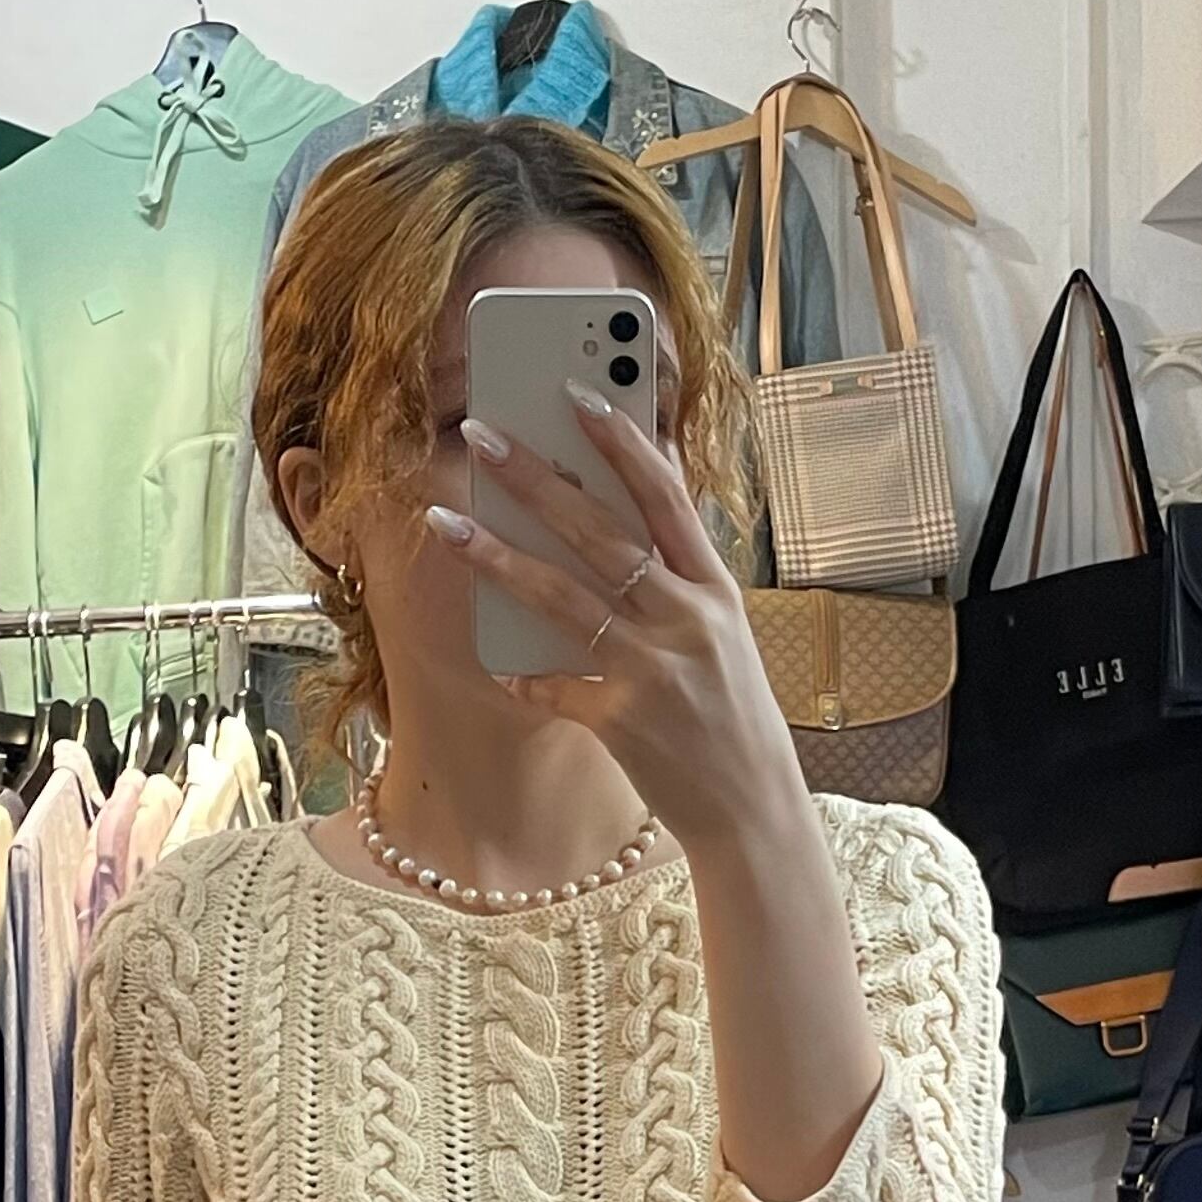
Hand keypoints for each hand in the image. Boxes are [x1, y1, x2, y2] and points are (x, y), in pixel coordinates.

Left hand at [431, 390, 810, 858]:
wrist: (754, 809)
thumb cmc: (732, 716)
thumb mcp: (724, 634)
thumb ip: (680, 576)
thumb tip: (628, 508)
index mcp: (715, 589)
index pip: (666, 495)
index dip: (621, 440)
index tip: (577, 392)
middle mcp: (686, 619)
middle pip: (599, 532)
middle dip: (535, 478)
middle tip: (482, 436)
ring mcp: (653, 669)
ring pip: (561, 596)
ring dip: (496, 555)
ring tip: (447, 521)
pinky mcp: (622, 720)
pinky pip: (553, 684)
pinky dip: (523, 673)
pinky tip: (498, 664)